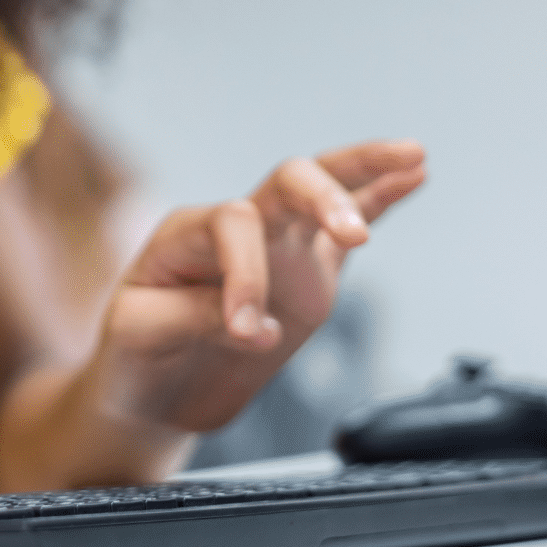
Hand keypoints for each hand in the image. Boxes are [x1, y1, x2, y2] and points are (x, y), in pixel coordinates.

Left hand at [91, 139, 424, 435]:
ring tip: (411, 155)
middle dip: (323, 196)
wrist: (150, 391)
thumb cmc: (133, 353)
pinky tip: (413, 174)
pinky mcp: (306, 275)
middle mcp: (234, 229)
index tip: (245, 331)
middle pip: (285, 182)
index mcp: (186, 233)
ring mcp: (276, 247)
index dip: (246, 272)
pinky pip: (346, 228)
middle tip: (354, 233)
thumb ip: (191, 317)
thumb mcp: (138, 335)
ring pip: (323, 191)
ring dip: (365, 171)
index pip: (232, 224)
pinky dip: (379, 199)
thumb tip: (258, 326)